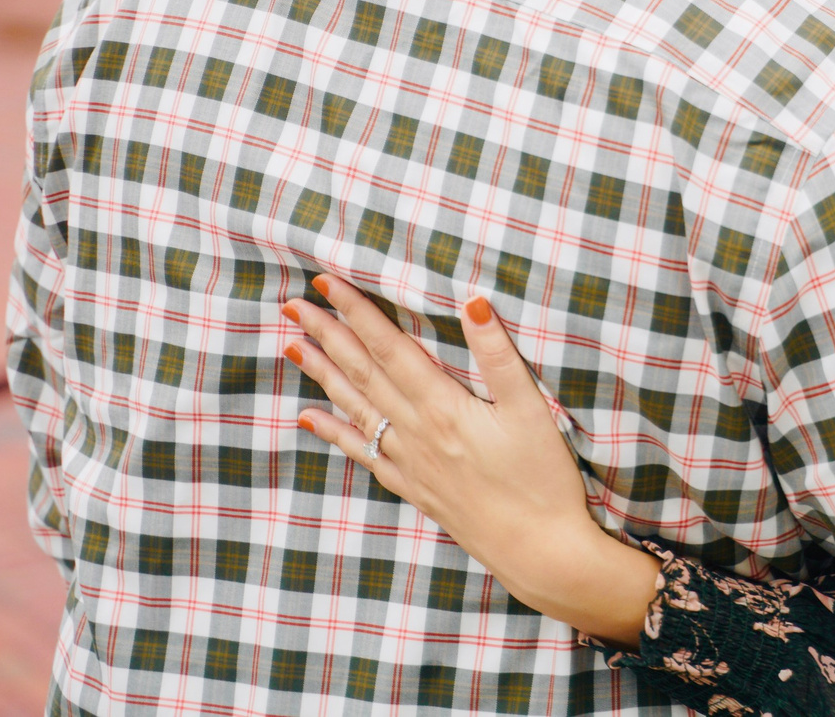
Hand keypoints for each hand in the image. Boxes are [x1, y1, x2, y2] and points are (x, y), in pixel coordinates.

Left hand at [280, 274, 659, 642]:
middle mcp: (416, 433)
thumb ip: (499, 355)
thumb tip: (473, 302)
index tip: (327, 282)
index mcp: (442, 407)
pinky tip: (309, 418)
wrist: (538, 552)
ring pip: (355, 408)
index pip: (389, 348)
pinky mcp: (414, 487)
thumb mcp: (530, 410)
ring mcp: (410, 463)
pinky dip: (334, 432)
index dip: (357, 312)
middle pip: (363, 374)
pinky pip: (363, 452)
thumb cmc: (542, 480)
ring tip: (292, 346)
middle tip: (295, 304)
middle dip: (328, 334)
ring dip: (323, 374)